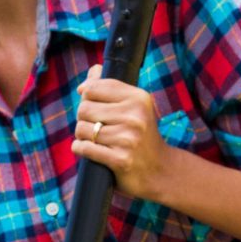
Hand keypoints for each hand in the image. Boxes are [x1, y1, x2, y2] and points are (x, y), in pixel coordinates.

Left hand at [73, 68, 174, 200]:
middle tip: (97, 127)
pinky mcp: (120, 159)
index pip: (94, 88)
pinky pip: (83, 147)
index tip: (95, 106)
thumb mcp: (134, 107)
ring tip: (97, 140)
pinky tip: (92, 150)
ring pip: (81, 128)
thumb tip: (93, 71)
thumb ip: (112, 87)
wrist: (160, 170)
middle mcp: (135, 117)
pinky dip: (81, 148)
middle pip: (84, 108)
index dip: (87, 97)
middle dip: (84, 118)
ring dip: (83, 135)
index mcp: (139, 98)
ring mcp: (128, 139)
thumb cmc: (141, 135)